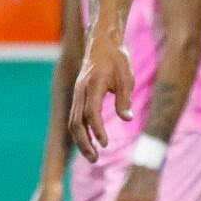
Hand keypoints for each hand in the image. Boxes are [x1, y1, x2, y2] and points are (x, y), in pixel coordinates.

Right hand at [68, 32, 133, 161]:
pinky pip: (75, 117)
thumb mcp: (126, 77)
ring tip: (92, 156)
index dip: (97, 129)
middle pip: (76, 121)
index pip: (91, 112)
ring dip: (81, 140)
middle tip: (95, 158)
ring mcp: (77, 93)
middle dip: (84, 142)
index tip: (105, 144)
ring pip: (73, 122)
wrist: (102, 42)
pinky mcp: (78, 95)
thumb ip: (125, 98)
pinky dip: (80, 132)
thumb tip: (127, 118)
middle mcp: (81, 90)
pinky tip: (91, 142)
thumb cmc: (117, 59)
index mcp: (93, 84)